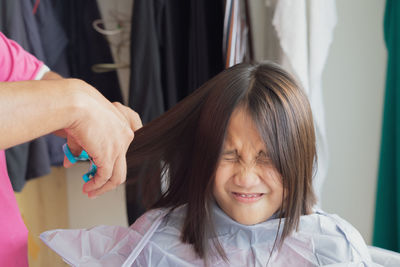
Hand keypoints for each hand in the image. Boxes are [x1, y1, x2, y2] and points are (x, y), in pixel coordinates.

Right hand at [63, 79, 141, 197]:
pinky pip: (105, 177)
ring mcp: (119, 146)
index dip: (113, 164)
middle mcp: (126, 136)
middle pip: (123, 166)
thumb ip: (80, 148)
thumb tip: (70, 162)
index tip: (103, 172)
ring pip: (117, 176)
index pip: (124, 150)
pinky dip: (96, 185)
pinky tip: (88, 187)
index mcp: (123, 126)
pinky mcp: (109, 155)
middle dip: (109, 181)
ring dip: (103, 187)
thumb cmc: (77, 107)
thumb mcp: (83, 128)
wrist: (76, 102)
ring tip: (90, 192)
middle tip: (97, 187)